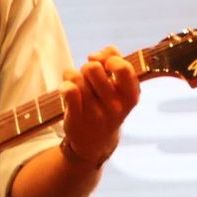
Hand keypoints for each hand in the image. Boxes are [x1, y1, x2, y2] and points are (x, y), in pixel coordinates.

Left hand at [60, 46, 139, 167]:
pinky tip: (67, 90)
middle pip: (92, 68)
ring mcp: (96, 114)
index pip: (122, 68)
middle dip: (87, 67)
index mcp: (131, 96)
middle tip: (89, 78)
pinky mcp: (76, 119)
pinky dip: (65, 85)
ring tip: (79, 88)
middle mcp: (115, 107)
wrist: (96, 141)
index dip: (110, 59)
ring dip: (74, 77)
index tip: (105, 64)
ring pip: (76, 77)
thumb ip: (114, 60)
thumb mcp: (121, 86)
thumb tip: (96, 55)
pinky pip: (68, 91)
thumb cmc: (108, 104)